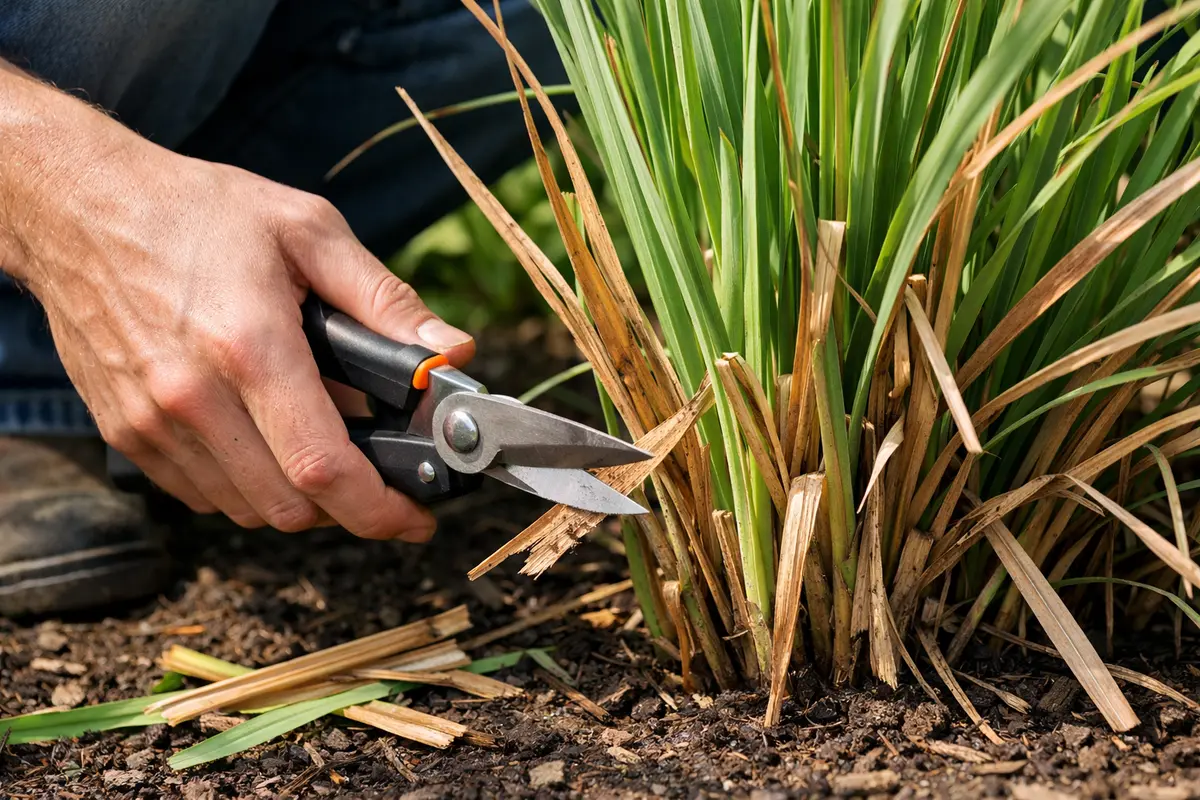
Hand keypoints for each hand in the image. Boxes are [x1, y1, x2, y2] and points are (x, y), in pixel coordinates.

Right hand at [0, 64, 473, 540]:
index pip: (323, 468)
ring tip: (318, 442)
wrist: (80, 208)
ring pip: (248, 511)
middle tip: (376, 473)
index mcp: (249, 346)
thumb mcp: (309, 230)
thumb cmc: (198, 211)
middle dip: (346, 505)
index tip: (414, 518)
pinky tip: (263, 436)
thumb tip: (454, 354)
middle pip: (290, 507)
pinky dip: (247, 485)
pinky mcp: (126, 433)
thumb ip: (386, 301)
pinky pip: (204, 496)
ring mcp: (150, 423)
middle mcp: (192, 398)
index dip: (379, 510)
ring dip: (297, 496)